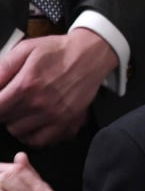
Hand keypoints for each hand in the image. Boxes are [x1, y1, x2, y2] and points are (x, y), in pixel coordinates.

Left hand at [0, 29, 117, 146]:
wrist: (90, 56)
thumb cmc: (58, 52)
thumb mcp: (25, 49)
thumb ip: (2, 68)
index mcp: (26, 85)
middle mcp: (40, 104)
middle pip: (5, 121)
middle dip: (4, 112)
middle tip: (10, 101)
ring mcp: (55, 116)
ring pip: (20, 133)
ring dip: (15, 124)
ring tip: (20, 111)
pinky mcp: (67, 122)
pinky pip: (41, 141)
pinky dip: (32, 136)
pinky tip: (32, 124)